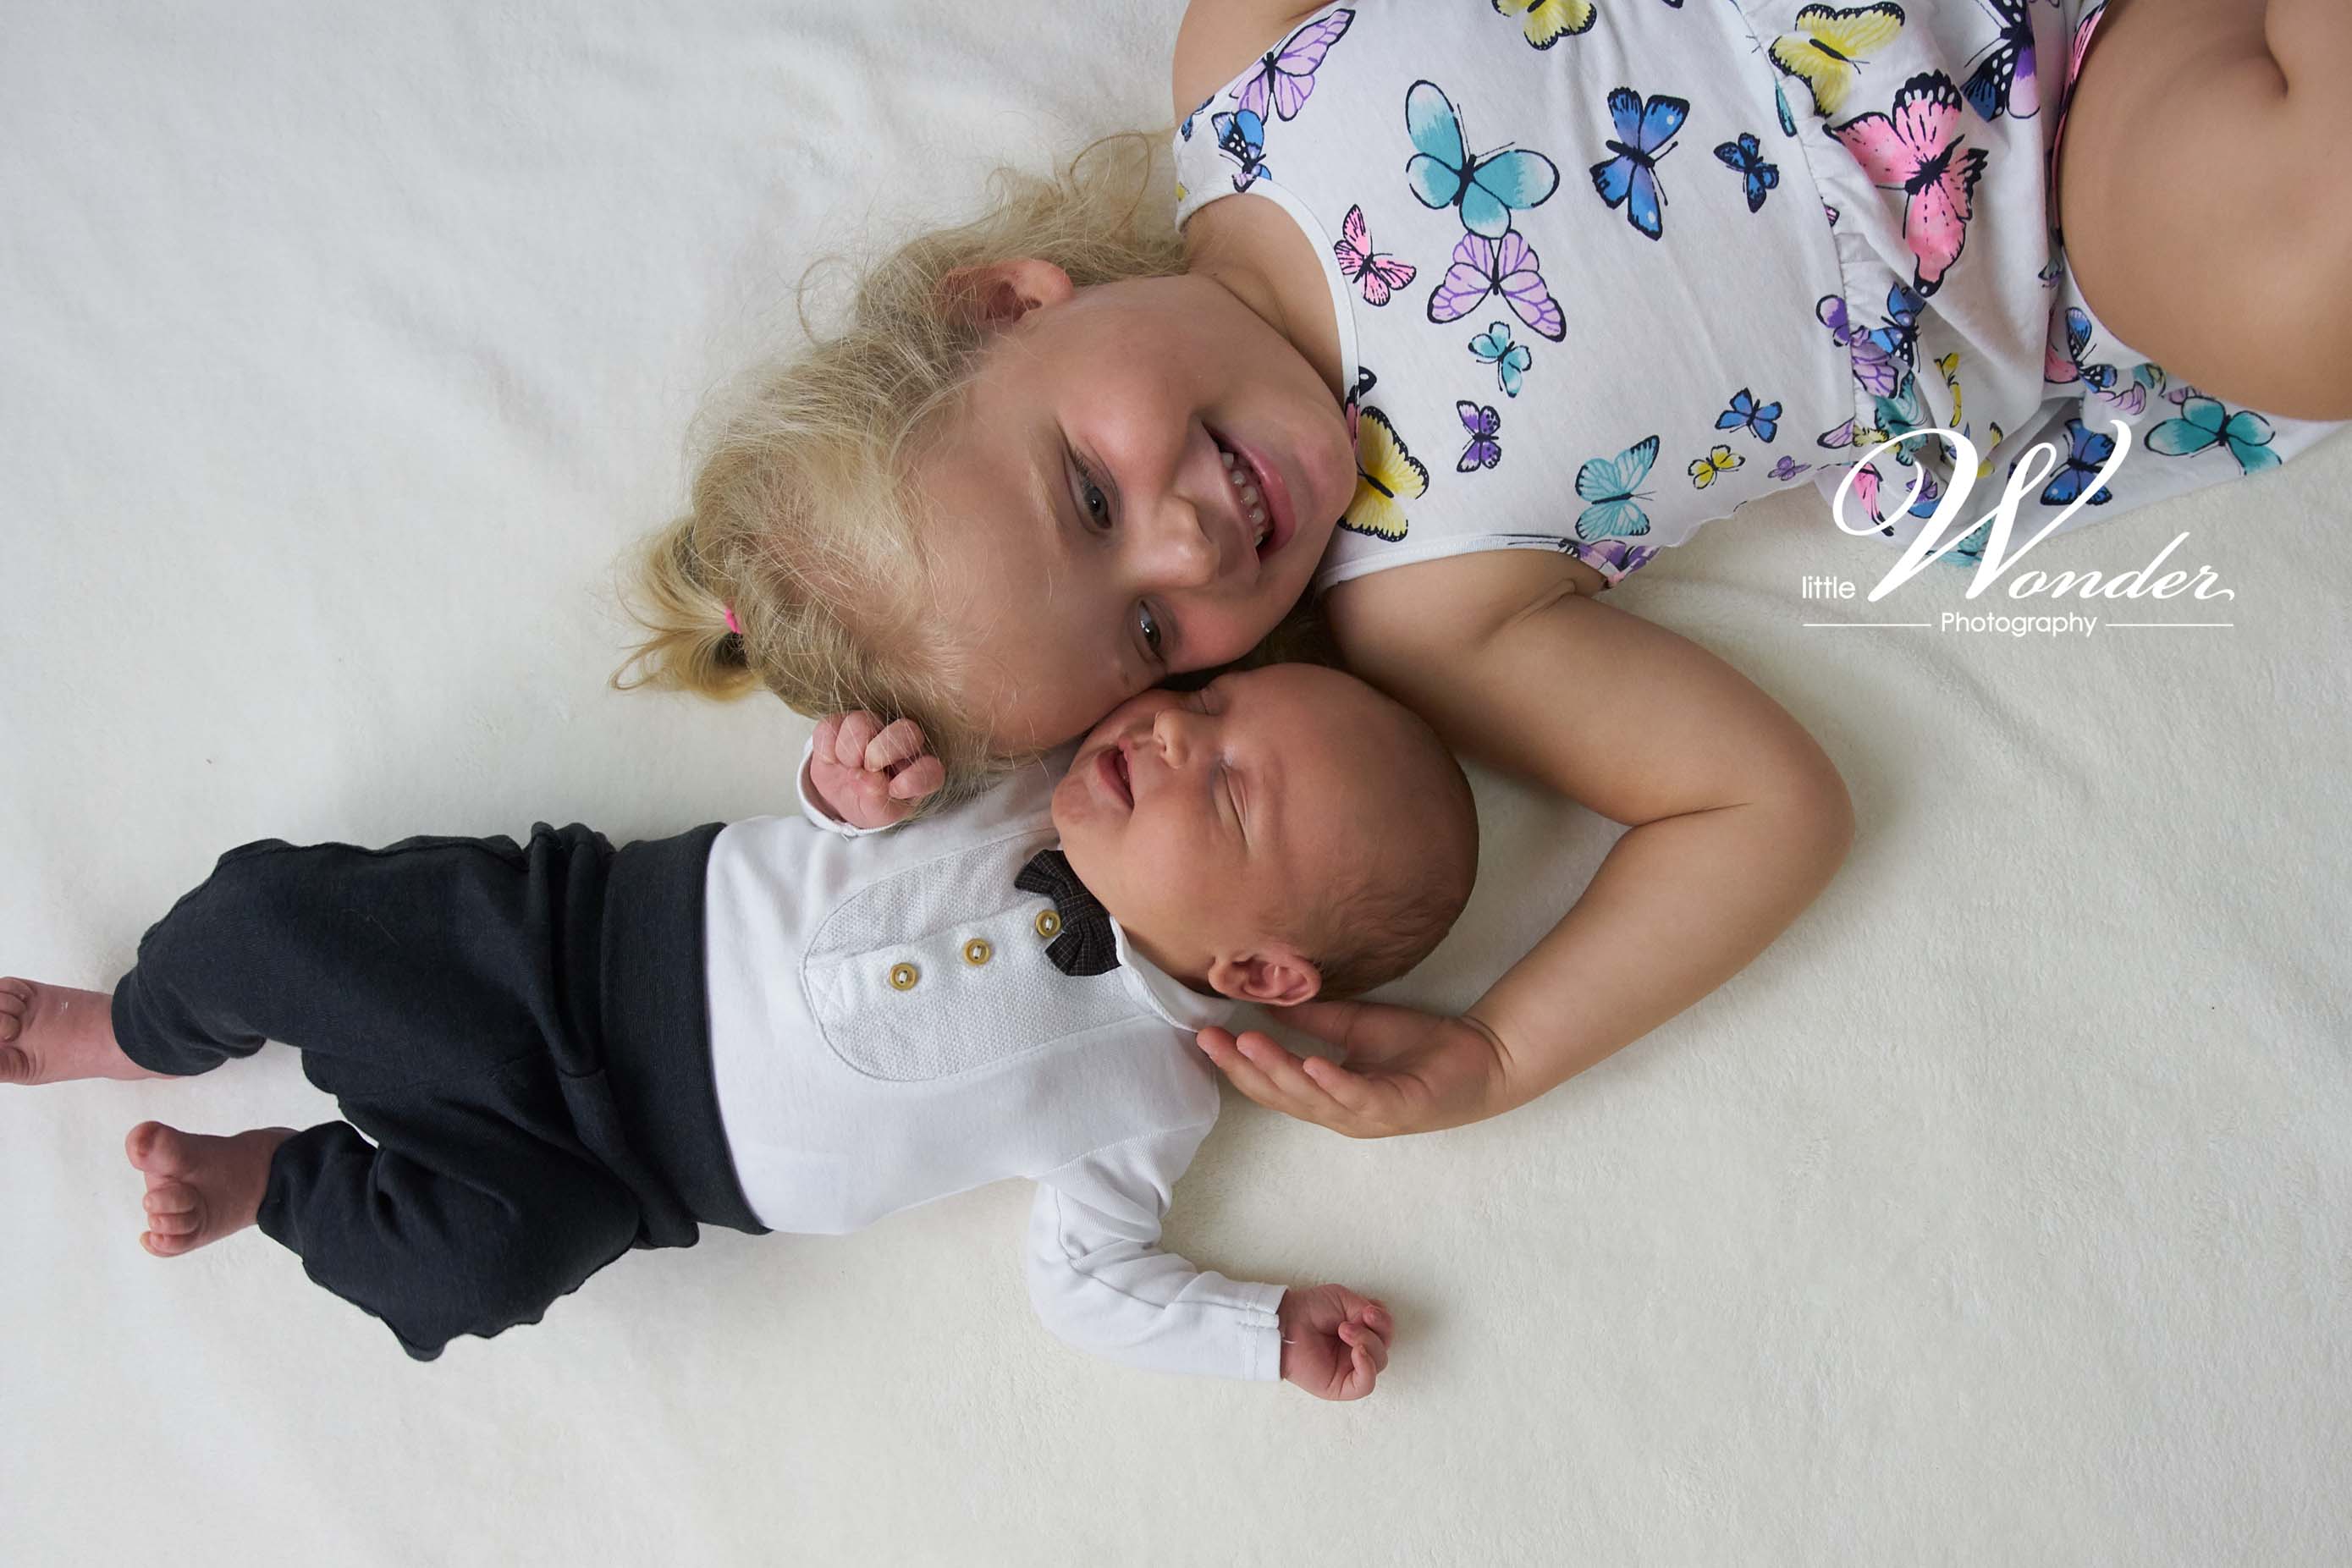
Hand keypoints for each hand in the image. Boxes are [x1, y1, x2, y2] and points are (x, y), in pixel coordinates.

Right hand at [806, 712, 943, 829]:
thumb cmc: (870, 802)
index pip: (932, 769)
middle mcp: (900, 742)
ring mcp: (871, 727)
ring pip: (863, 721)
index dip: (916, 777)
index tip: (896, 789)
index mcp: (918, 769)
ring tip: (848, 766)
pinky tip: (831, 760)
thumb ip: (878, 803)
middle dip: (884, 751)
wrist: (841, 795)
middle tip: (868, 769)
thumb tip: (869, 782)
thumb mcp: (878, 814)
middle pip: (906, 730)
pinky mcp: (840, 722)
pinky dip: (827, 747)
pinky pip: (832, 725)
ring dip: (851, 750)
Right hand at [1196, 999, 1509, 1137]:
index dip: (1238, 1063)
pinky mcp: (1399, 1109)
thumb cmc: (1423, 1048)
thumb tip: (1269, 1005)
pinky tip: (1311, 1064)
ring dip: (1277, 1072)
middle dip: (1243, 1069)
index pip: (1273, 1084)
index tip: (1205, 1035)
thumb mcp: (1358, 1028)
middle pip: (1281, 1096)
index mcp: (1329, 1096)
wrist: (1485, 1058)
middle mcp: (1342, 1113)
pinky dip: (1333, 1083)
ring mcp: (1369, 1115)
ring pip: (1311, 1099)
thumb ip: (1315, 1023)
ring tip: (1247, 1043)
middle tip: (1210, 1041)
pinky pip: (1359, 1099)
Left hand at [1279, 1284, 1392, 1400]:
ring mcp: (1351, 1368)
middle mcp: (1359, 1350)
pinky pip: (1366, 1385)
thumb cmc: (1311, 1309)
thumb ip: (1367, 1310)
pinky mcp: (1341, 1386)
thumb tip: (1377, 1323)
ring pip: (1379, 1362)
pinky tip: (1358, 1352)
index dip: (1383, 1320)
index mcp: (1361, 1330)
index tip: (1369, 1310)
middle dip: (1377, 1329)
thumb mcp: (1345, 1300)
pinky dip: (1368, 1368)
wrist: (1286, 1321)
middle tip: (1358, 1318)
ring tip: (1344, 1329)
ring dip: (1367, 1342)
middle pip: (1385, 1346)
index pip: (1386, 1330)